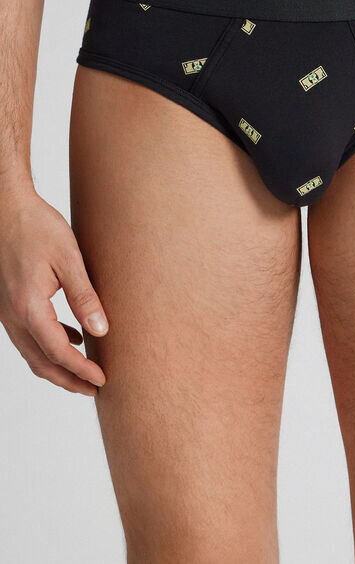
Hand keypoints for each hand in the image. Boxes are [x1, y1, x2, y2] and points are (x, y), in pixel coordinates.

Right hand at [0, 185, 107, 395]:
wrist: (7, 209)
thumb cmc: (37, 227)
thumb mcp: (69, 259)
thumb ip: (85, 296)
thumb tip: (101, 331)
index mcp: (29, 307)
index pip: (57, 352)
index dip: (81, 370)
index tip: (102, 380)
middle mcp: (13, 315)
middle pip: (41, 362)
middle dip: (68, 380)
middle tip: (94, 389)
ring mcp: (7, 311)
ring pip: (32, 352)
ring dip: (58, 366)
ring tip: (86, 371)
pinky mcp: (9, 303)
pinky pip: (28, 335)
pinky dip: (49, 344)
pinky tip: (73, 337)